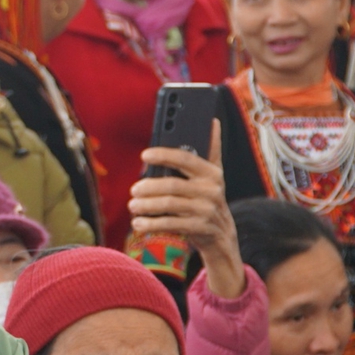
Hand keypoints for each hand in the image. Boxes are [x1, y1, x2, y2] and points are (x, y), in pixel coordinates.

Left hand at [130, 121, 244, 298]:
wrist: (222, 234)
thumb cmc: (208, 197)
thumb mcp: (213, 174)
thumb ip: (210, 150)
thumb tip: (213, 121)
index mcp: (211, 172)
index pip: (185, 158)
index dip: (164, 155)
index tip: (144, 155)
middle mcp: (211, 190)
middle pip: (173, 185)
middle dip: (149, 187)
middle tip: (134, 189)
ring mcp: (206, 210)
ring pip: (169, 205)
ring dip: (147, 206)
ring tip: (132, 205)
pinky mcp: (200, 228)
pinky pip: (171, 224)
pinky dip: (152, 224)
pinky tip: (138, 224)